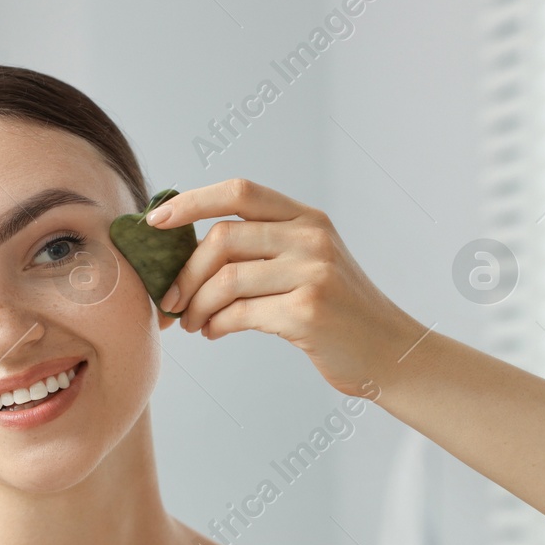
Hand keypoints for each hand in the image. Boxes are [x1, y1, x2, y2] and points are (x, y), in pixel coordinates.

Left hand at [147, 178, 422, 396]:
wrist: (389, 353)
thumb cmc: (339, 313)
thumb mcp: (310, 263)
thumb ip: (264, 248)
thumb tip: (188, 250)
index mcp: (308, 218)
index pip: (240, 192)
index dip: (191, 202)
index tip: (155, 222)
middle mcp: (312, 238)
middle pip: (223, 238)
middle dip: (184, 272)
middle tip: (171, 301)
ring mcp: (313, 273)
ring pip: (226, 279)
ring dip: (196, 306)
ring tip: (192, 324)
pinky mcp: (308, 312)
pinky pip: (239, 313)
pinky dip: (215, 325)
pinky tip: (214, 332)